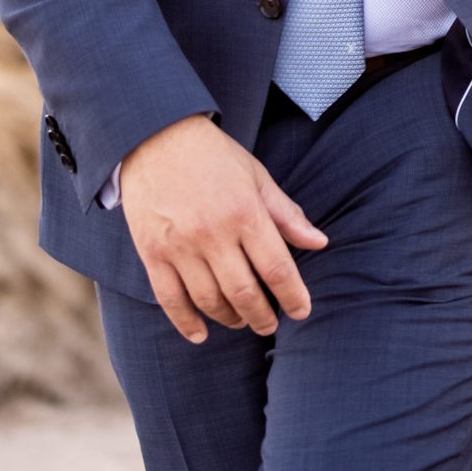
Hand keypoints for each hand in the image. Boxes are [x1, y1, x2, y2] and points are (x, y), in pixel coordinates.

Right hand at [117, 116, 329, 343]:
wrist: (156, 137)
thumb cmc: (214, 157)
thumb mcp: (257, 177)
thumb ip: (287, 214)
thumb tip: (319, 243)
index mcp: (245, 212)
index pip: (277, 267)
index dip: (293, 296)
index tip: (301, 311)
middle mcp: (213, 233)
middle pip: (244, 292)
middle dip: (262, 316)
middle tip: (270, 325)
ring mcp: (180, 245)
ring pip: (209, 300)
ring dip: (230, 318)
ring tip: (241, 320)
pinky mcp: (152, 252)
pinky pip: (170, 299)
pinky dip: (186, 322)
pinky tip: (200, 334)